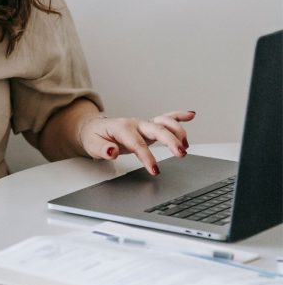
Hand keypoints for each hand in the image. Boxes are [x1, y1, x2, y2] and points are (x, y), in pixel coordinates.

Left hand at [78, 110, 195, 175]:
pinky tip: (191, 115)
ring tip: (186, 146)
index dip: (147, 157)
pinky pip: (166, 118)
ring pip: (164, 122)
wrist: (93, 128)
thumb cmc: (94, 137)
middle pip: (157, 129)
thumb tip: (112, 152)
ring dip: (177, 131)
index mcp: (122, 128)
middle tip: (181, 154)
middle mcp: (135, 124)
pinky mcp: (149, 126)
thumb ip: (103, 149)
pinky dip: (179, 116)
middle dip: (171, 141)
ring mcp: (143, 124)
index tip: (155, 169)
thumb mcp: (92, 145)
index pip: (137, 143)